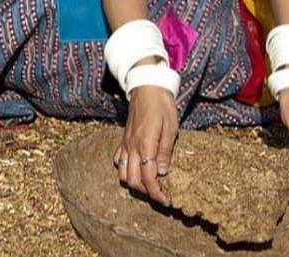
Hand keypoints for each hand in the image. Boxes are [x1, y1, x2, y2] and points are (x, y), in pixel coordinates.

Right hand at [112, 84, 178, 205]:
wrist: (146, 87)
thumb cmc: (162, 106)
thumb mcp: (170, 127)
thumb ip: (165, 151)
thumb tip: (162, 173)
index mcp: (145, 145)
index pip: (148, 178)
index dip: (156, 193)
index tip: (166, 200)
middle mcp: (131, 147)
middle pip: (133, 181)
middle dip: (146, 193)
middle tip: (160, 195)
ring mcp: (125, 144)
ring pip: (123, 174)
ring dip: (134, 183)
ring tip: (148, 184)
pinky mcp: (122, 140)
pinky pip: (118, 161)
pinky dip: (125, 170)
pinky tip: (136, 168)